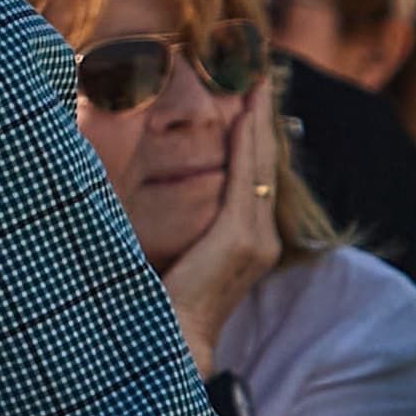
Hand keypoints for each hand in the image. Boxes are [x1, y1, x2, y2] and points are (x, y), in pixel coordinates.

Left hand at [163, 91, 285, 366]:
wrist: (170, 344)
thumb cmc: (159, 303)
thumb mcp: (175, 253)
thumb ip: (180, 223)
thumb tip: (150, 182)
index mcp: (247, 241)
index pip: (256, 175)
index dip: (254, 133)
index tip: (250, 93)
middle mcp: (261, 238)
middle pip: (265, 161)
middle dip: (261, 115)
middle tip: (259, 71)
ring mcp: (256, 238)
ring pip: (260, 162)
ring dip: (257, 117)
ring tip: (256, 78)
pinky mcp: (242, 238)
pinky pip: (248, 176)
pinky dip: (248, 139)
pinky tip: (244, 109)